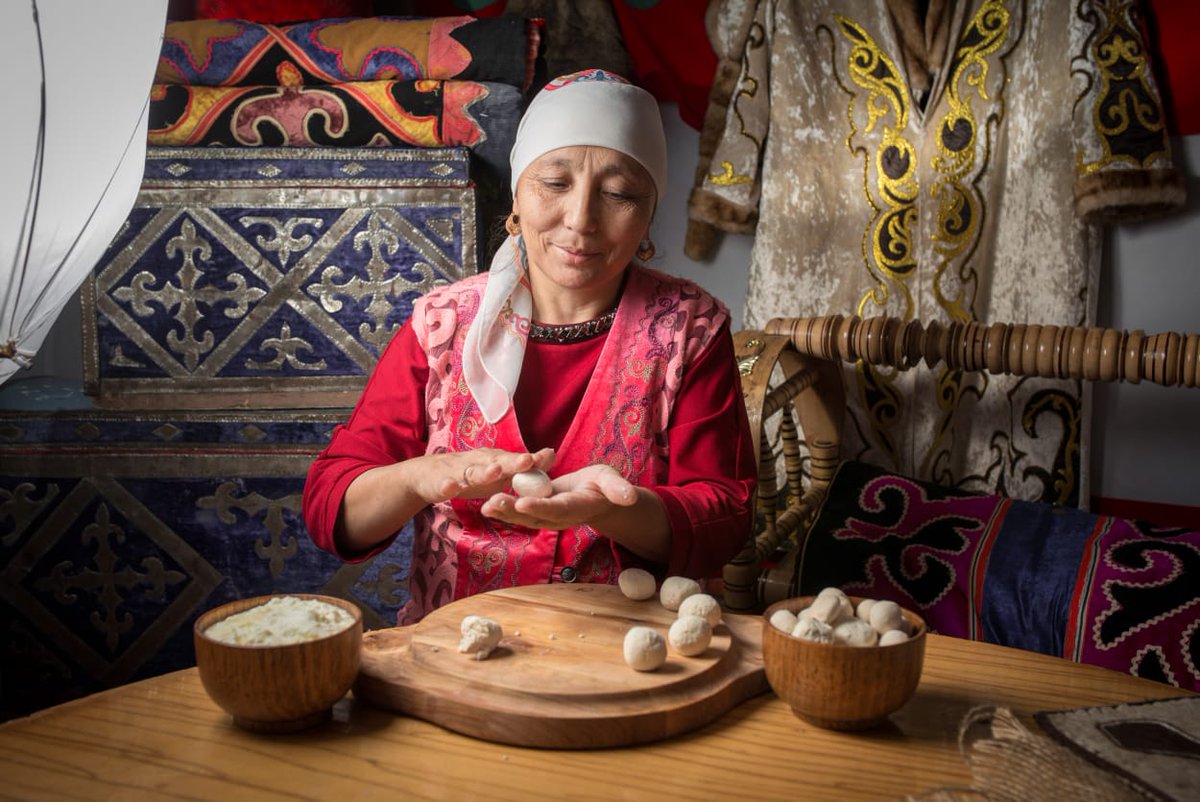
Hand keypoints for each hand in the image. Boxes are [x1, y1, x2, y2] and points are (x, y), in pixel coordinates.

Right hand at [433, 447, 555, 501]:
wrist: (428, 475)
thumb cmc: (470, 474)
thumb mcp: (497, 472)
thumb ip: (521, 468)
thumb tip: (551, 456)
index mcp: (495, 461)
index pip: (516, 459)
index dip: (532, 459)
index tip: (549, 455)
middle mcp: (480, 462)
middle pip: (498, 462)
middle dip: (513, 462)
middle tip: (528, 460)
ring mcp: (460, 471)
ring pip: (473, 472)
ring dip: (484, 471)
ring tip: (495, 471)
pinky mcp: (442, 482)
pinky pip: (446, 484)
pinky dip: (448, 485)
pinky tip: (450, 487)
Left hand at [479, 463, 637, 529]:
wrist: (599, 497)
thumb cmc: (606, 487)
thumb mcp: (614, 482)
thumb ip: (619, 489)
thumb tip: (630, 497)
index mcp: (576, 507)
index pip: (557, 508)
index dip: (540, 507)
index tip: (523, 503)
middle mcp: (559, 516)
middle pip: (534, 516)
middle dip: (513, 512)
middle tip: (493, 505)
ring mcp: (548, 516)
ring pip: (523, 517)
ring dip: (504, 512)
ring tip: (485, 506)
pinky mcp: (540, 511)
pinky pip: (520, 512)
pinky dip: (504, 509)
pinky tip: (487, 504)